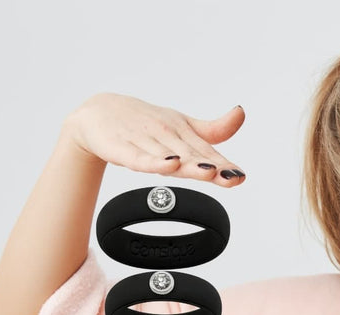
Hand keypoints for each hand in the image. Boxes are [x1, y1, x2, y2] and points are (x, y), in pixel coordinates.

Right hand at [60, 91, 246, 187]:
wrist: (97, 112)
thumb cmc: (144, 122)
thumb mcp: (181, 125)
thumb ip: (212, 130)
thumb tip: (241, 114)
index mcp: (182, 131)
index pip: (207, 151)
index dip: (225, 165)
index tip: (239, 176)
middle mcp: (166, 134)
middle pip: (192, 155)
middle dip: (213, 167)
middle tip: (230, 177)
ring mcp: (144, 140)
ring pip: (169, 156)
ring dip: (189, 165)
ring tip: (209, 172)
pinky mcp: (123, 148)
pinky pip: (140, 158)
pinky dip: (154, 161)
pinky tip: (169, 164)